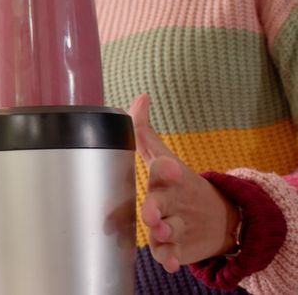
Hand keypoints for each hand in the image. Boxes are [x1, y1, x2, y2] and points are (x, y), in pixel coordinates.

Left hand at [130, 93, 239, 271]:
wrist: (222, 219)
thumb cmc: (180, 185)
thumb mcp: (165, 158)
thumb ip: (145, 132)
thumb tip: (139, 98)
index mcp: (170, 178)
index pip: (166, 169)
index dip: (166, 169)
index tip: (169, 169)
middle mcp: (175, 201)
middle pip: (161, 203)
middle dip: (155, 207)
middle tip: (150, 213)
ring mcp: (180, 224)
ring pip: (168, 229)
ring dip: (163, 232)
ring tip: (160, 232)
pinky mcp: (181, 247)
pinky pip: (174, 254)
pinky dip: (172, 259)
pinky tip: (170, 262)